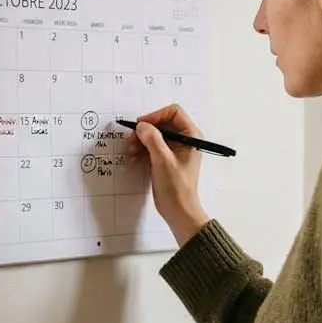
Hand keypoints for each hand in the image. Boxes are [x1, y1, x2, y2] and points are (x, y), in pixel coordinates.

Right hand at [125, 103, 208, 244]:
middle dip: (145, 130)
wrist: (179, 210)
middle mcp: (185, 140)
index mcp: (191, 136)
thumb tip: (142, 126)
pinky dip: (142, 150)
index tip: (142, 125)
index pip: (173, 112)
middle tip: (131, 138)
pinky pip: (153, 147)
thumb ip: (153, 139)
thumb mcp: (163, 160)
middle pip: (162, 123)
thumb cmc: (177, 187)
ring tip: (131, 150)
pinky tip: (134, 158)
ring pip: (155, 135)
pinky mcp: (167, 159)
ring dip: (141, 141)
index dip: (156, 116)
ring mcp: (175, 150)